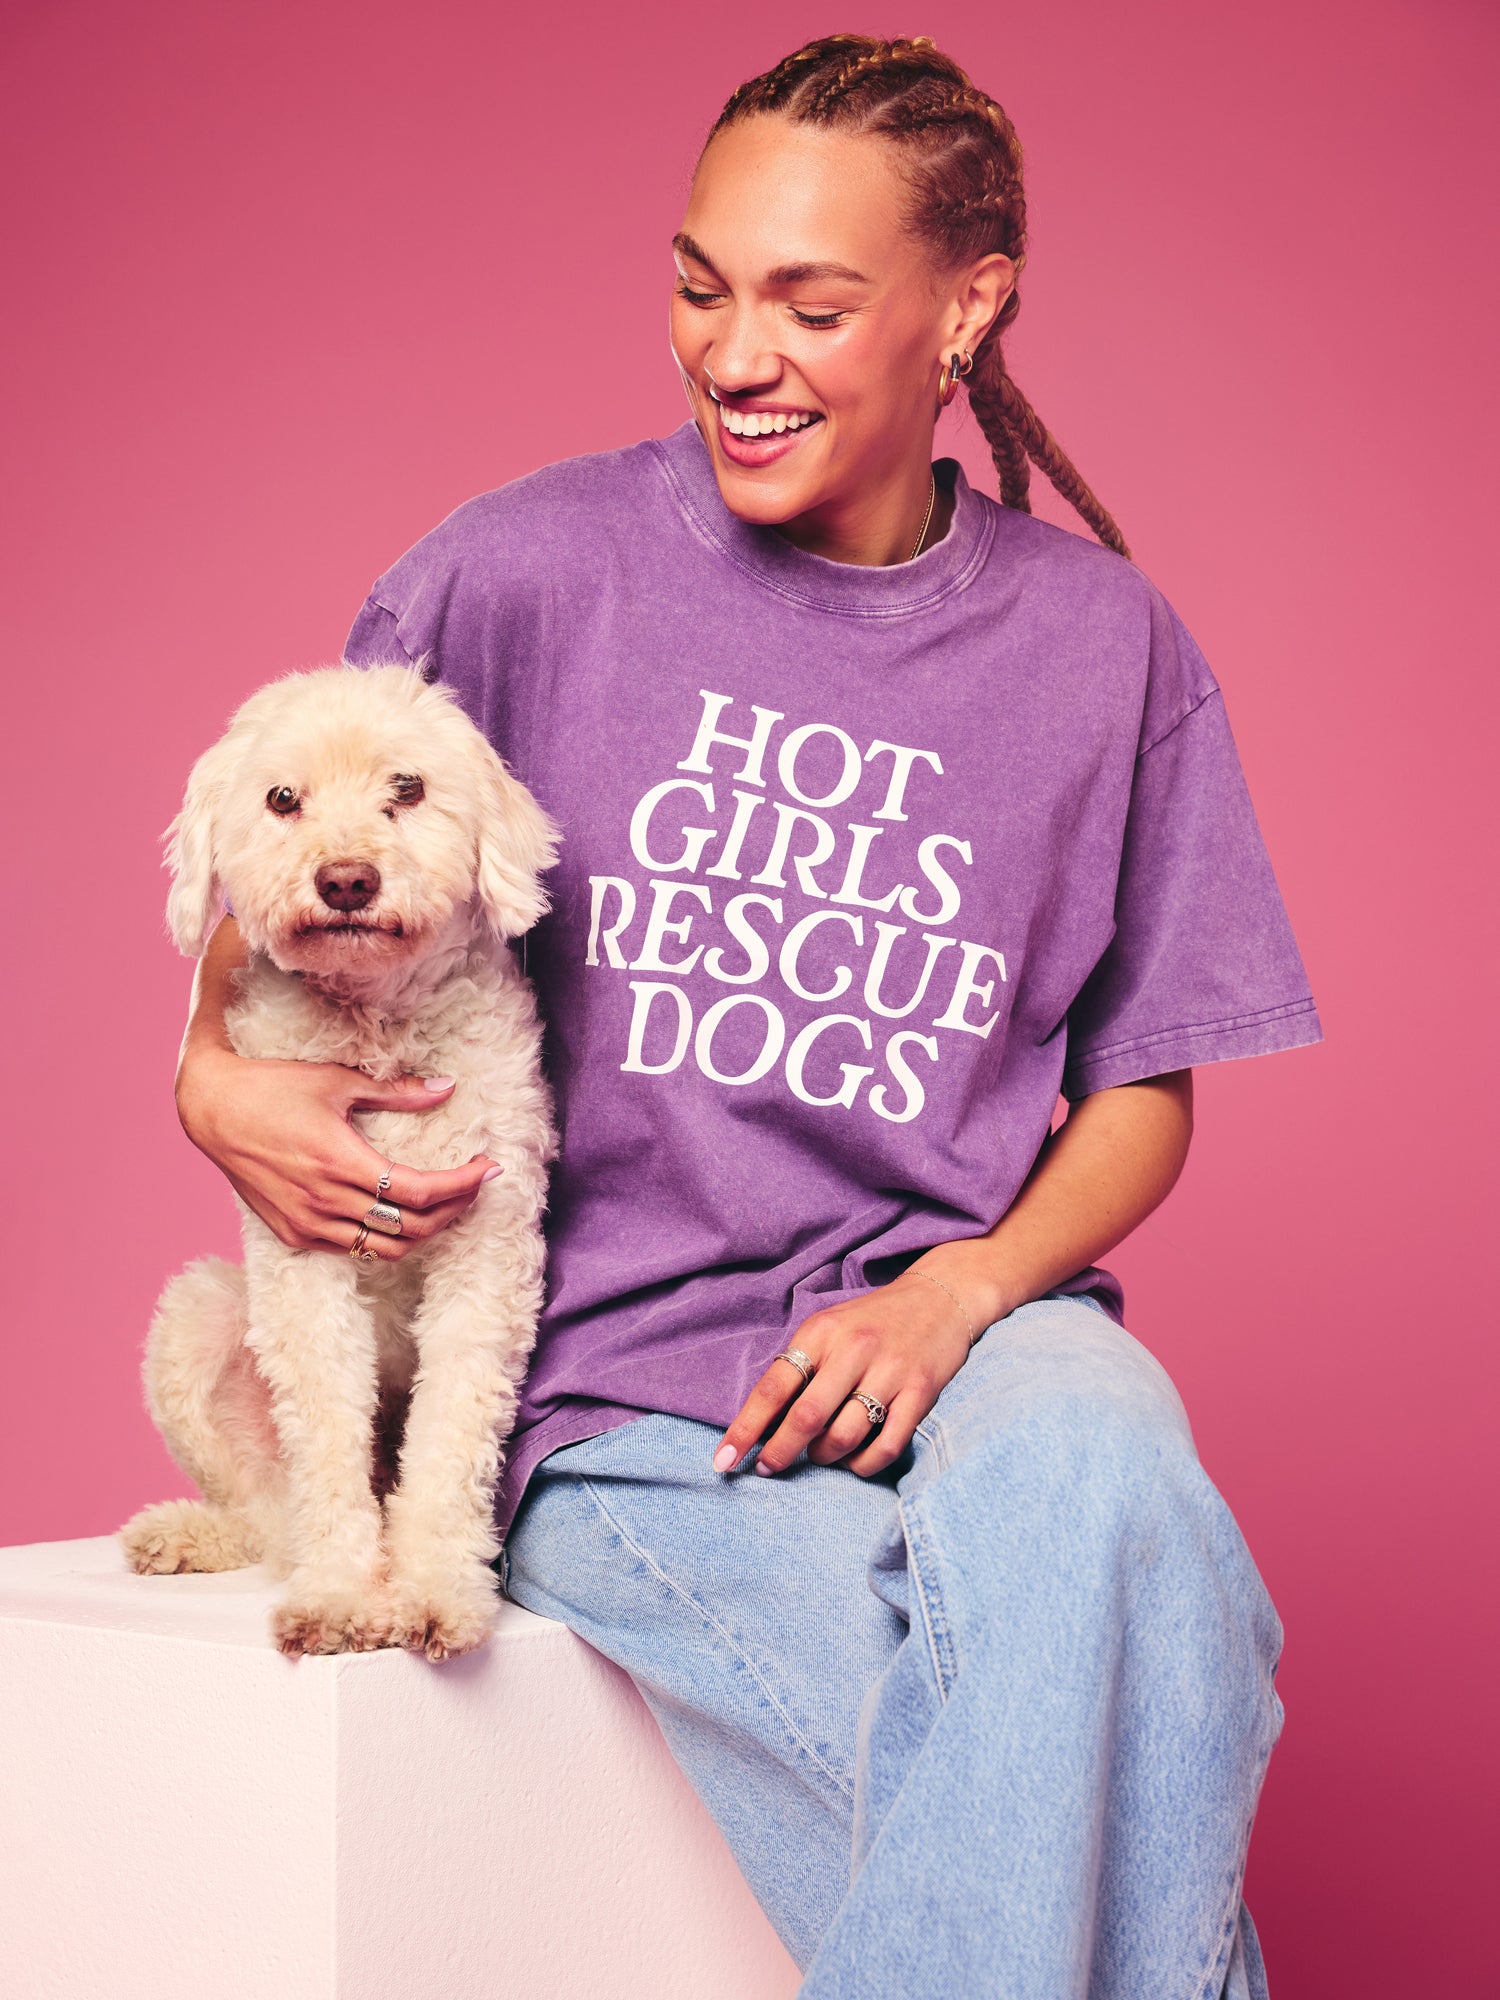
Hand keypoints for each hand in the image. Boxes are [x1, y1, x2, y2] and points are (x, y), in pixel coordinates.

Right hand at [175, 1045, 499, 1261]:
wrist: (210, 1109)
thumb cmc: (273, 1087)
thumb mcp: (337, 1082)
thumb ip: (396, 1091)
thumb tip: (447, 1087)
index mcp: (340, 1163)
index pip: (420, 1192)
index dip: (462, 1185)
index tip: (488, 1169)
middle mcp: (325, 1202)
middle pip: (412, 1229)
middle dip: (454, 1209)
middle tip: (474, 1185)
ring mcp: (307, 1224)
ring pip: (385, 1250)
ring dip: (423, 1232)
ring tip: (445, 1204)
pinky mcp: (292, 1234)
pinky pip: (353, 1250)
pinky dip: (385, 1239)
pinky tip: (399, 1215)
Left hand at [714, 1261, 982, 1479]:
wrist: (940, 1298)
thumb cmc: (872, 1321)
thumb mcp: (829, 1328)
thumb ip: (800, 1368)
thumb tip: (764, 1424)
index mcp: (821, 1332)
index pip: (773, 1387)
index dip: (745, 1429)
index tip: (723, 1460)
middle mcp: (854, 1350)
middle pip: (806, 1417)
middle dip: (780, 1452)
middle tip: (768, 1468)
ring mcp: (890, 1371)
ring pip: (844, 1436)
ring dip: (823, 1458)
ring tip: (819, 1456)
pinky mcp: (921, 1392)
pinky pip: (886, 1446)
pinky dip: (863, 1465)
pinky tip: (854, 1462)